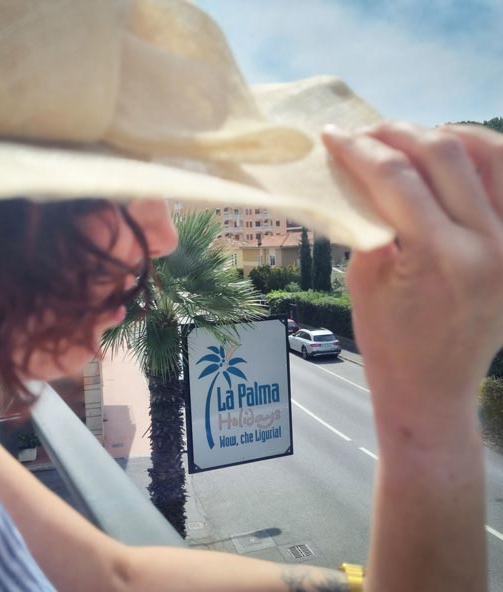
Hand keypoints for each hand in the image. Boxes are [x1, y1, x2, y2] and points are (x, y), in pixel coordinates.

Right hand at [322, 122, 502, 440]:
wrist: (432, 388)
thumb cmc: (388, 343)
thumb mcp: (363, 281)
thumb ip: (367, 221)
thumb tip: (360, 176)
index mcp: (440, 256)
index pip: (396, 178)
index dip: (359, 149)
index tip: (333, 134)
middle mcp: (489, 242)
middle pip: (444, 153)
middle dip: (396, 133)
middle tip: (364, 132)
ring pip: (492, 153)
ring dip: (445, 135)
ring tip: (410, 137)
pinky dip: (482, 157)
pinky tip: (453, 157)